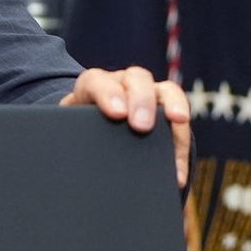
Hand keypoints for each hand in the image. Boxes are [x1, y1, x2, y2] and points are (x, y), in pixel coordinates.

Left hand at [60, 67, 191, 187]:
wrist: (88, 128)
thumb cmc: (77, 128)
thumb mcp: (69, 128)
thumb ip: (70, 135)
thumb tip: (70, 164)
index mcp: (94, 85)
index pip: (97, 81)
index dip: (107, 94)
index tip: (116, 114)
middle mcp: (123, 84)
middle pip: (137, 79)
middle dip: (141, 101)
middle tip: (141, 126)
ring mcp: (148, 94)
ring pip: (167, 92)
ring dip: (175, 108)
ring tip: (179, 125)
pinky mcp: (167, 111)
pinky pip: (180, 122)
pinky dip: (181, 146)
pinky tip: (177, 172)